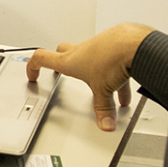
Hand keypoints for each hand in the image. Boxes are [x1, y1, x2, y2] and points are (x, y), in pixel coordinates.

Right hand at [26, 23, 153, 131]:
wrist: (134, 44)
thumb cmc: (112, 60)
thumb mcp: (103, 91)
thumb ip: (103, 110)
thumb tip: (105, 124)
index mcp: (69, 60)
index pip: (41, 58)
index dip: (33, 66)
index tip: (33, 73)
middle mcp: (81, 49)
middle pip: (62, 51)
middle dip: (60, 61)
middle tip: (61, 69)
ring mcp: (96, 43)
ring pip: (91, 55)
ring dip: (95, 70)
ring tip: (107, 86)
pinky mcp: (112, 42)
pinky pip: (110, 56)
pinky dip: (115, 68)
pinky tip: (127, 79)